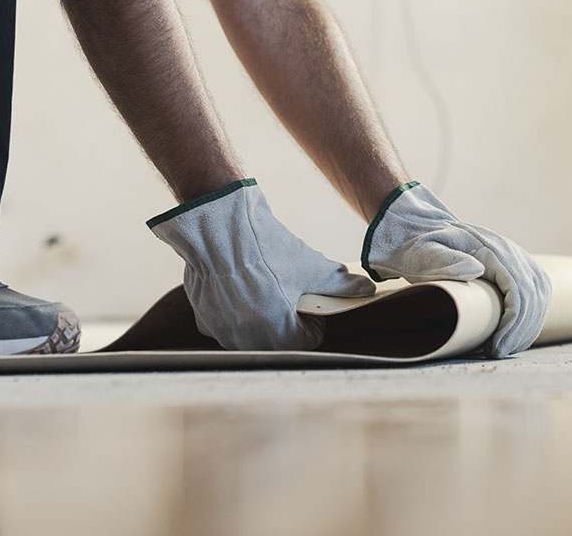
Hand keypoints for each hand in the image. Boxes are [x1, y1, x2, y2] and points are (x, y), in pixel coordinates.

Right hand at [148, 179, 375, 349]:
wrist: (220, 230)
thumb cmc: (267, 250)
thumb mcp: (311, 266)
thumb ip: (341, 284)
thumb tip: (366, 289)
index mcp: (279, 334)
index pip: (307, 341)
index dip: (313, 320)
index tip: (309, 302)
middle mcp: (248, 341)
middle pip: (279, 341)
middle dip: (287, 322)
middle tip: (287, 294)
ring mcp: (224, 333)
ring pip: (252, 335)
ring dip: (261, 320)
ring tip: (264, 289)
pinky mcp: (205, 320)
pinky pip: (227, 325)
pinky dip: (235, 313)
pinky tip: (239, 288)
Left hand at [362, 182, 551, 357]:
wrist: (423, 232)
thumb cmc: (421, 249)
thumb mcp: (424, 253)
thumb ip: (444, 260)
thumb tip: (475, 270)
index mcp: (492, 250)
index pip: (519, 290)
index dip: (513, 324)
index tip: (496, 347)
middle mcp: (511, 252)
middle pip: (534, 297)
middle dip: (520, 332)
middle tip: (497, 354)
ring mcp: (516, 259)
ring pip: (539, 297)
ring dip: (526, 328)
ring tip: (504, 349)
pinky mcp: (516, 268)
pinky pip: (535, 295)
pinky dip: (528, 319)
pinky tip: (512, 336)